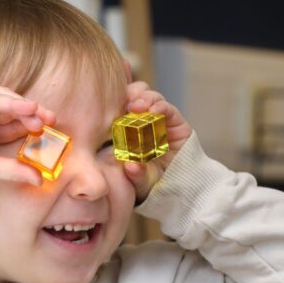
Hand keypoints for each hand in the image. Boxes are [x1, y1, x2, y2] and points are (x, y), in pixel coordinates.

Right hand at [0, 86, 55, 185]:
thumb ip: (14, 170)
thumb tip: (40, 180)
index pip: (13, 122)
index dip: (31, 124)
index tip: (50, 129)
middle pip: (11, 108)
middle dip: (32, 113)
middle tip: (51, 120)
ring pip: (2, 99)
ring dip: (22, 106)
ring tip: (39, 114)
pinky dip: (9, 101)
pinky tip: (27, 107)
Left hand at [122, 81, 192, 200]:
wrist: (177, 186)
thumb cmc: (150, 181)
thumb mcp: (139, 181)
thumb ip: (135, 175)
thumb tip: (130, 166)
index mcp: (124, 130)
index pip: (116, 107)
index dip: (112, 102)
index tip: (106, 106)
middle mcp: (140, 121)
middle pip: (133, 96)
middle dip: (129, 95)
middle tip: (125, 105)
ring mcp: (158, 120)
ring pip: (150, 98)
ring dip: (144, 99)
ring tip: (137, 107)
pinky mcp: (176, 122)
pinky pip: (168, 109)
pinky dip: (161, 107)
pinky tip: (155, 111)